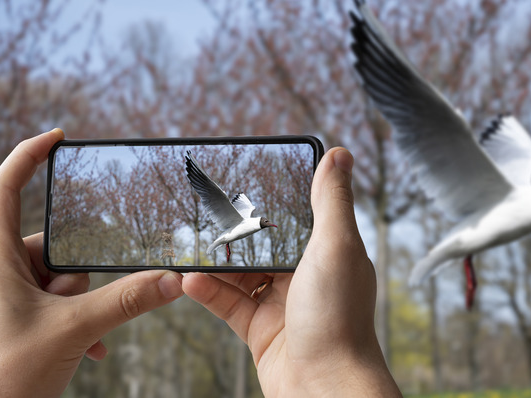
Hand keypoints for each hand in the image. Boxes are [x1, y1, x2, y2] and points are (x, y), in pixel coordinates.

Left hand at [0, 129, 183, 397]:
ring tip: (80, 337)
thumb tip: (172, 280)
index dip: (28, 155)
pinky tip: (88, 350)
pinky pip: (53, 304)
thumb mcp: (72, 330)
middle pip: (50, 245)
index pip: (6, 188)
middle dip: (77, 276)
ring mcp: (3, 297)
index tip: (57, 137)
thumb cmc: (2, 377)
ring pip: (57, 279)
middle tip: (76, 309)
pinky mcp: (13, 319)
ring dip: (80, 306)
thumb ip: (126, 301)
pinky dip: (75, 322)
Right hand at [182, 147, 400, 396]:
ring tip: (191, 245)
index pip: (300, 215)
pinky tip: (190, 279)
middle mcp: (307, 277)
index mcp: (329, 254)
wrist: (324, 387)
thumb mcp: (336, 247)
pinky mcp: (260, 329)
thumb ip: (331, 201)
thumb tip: (339, 155)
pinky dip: (209, 291)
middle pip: (265, 243)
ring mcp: (282, 303)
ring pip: (242, 273)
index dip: (276, 198)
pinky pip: (229, 303)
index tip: (249, 178)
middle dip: (238, 230)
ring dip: (217, 261)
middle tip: (207, 211)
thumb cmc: (339, 318)